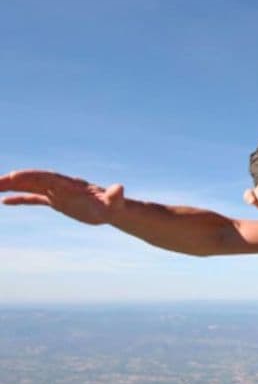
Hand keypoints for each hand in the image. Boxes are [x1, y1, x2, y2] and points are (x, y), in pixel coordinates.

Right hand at [1, 170, 122, 224]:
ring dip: (12, 187)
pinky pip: (34, 199)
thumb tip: (120, 189)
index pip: (48, 177)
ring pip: (30, 187)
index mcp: (71, 184)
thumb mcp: (115, 202)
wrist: (113, 208)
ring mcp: (57, 193)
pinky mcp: (56, 201)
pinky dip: (20, 199)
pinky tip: (4, 201)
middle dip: (14, 180)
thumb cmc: (114, 206)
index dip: (31, 175)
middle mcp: (61, 186)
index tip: (14, 175)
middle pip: (34, 179)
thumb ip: (115, 195)